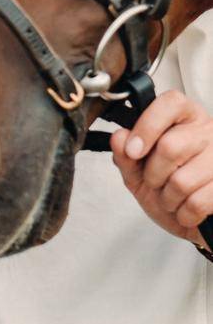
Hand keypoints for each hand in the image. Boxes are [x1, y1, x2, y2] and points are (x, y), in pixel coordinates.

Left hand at [110, 90, 212, 243]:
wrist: (189, 220)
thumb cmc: (164, 188)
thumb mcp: (137, 171)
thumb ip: (125, 154)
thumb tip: (119, 137)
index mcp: (184, 117)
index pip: (171, 103)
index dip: (147, 126)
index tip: (133, 150)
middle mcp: (207, 131)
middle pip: (170, 146)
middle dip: (153, 174)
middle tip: (155, 182)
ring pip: (182, 180)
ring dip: (168, 198)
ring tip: (172, 197)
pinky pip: (197, 203)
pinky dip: (184, 213)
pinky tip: (186, 209)